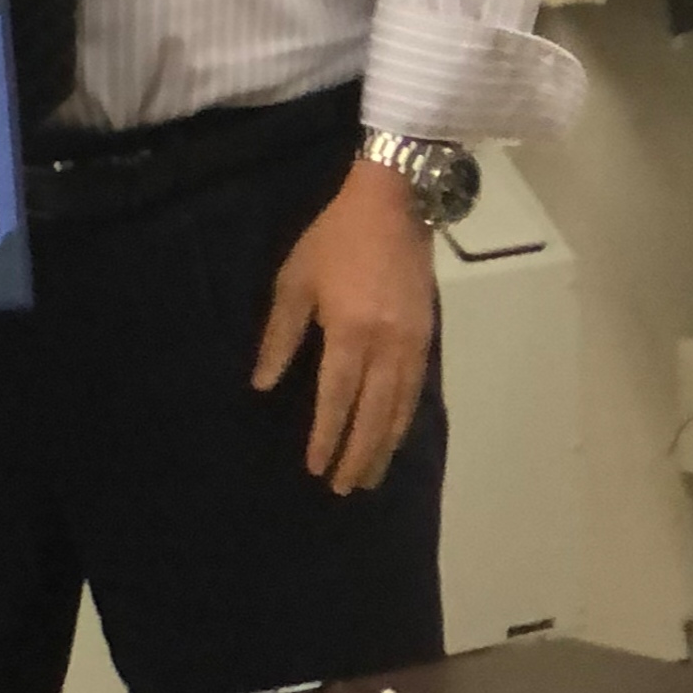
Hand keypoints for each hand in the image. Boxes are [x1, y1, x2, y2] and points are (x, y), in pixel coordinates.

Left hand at [251, 158, 436, 493]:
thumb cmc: (333, 240)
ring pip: (400, 408)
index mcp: (351, 332)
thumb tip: (265, 384)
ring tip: (370, 476)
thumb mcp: (295, 281)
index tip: (315, 467)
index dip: (326, 436)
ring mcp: (414, 343)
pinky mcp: (428, 336)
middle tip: (344, 488)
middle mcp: (387, 346)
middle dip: (358, 454)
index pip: (337, 399)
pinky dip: (405, 419)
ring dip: (384, 446)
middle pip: (374, 414)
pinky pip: (417, 390)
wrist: (393, 204)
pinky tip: (395, 435)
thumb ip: (281, 335)